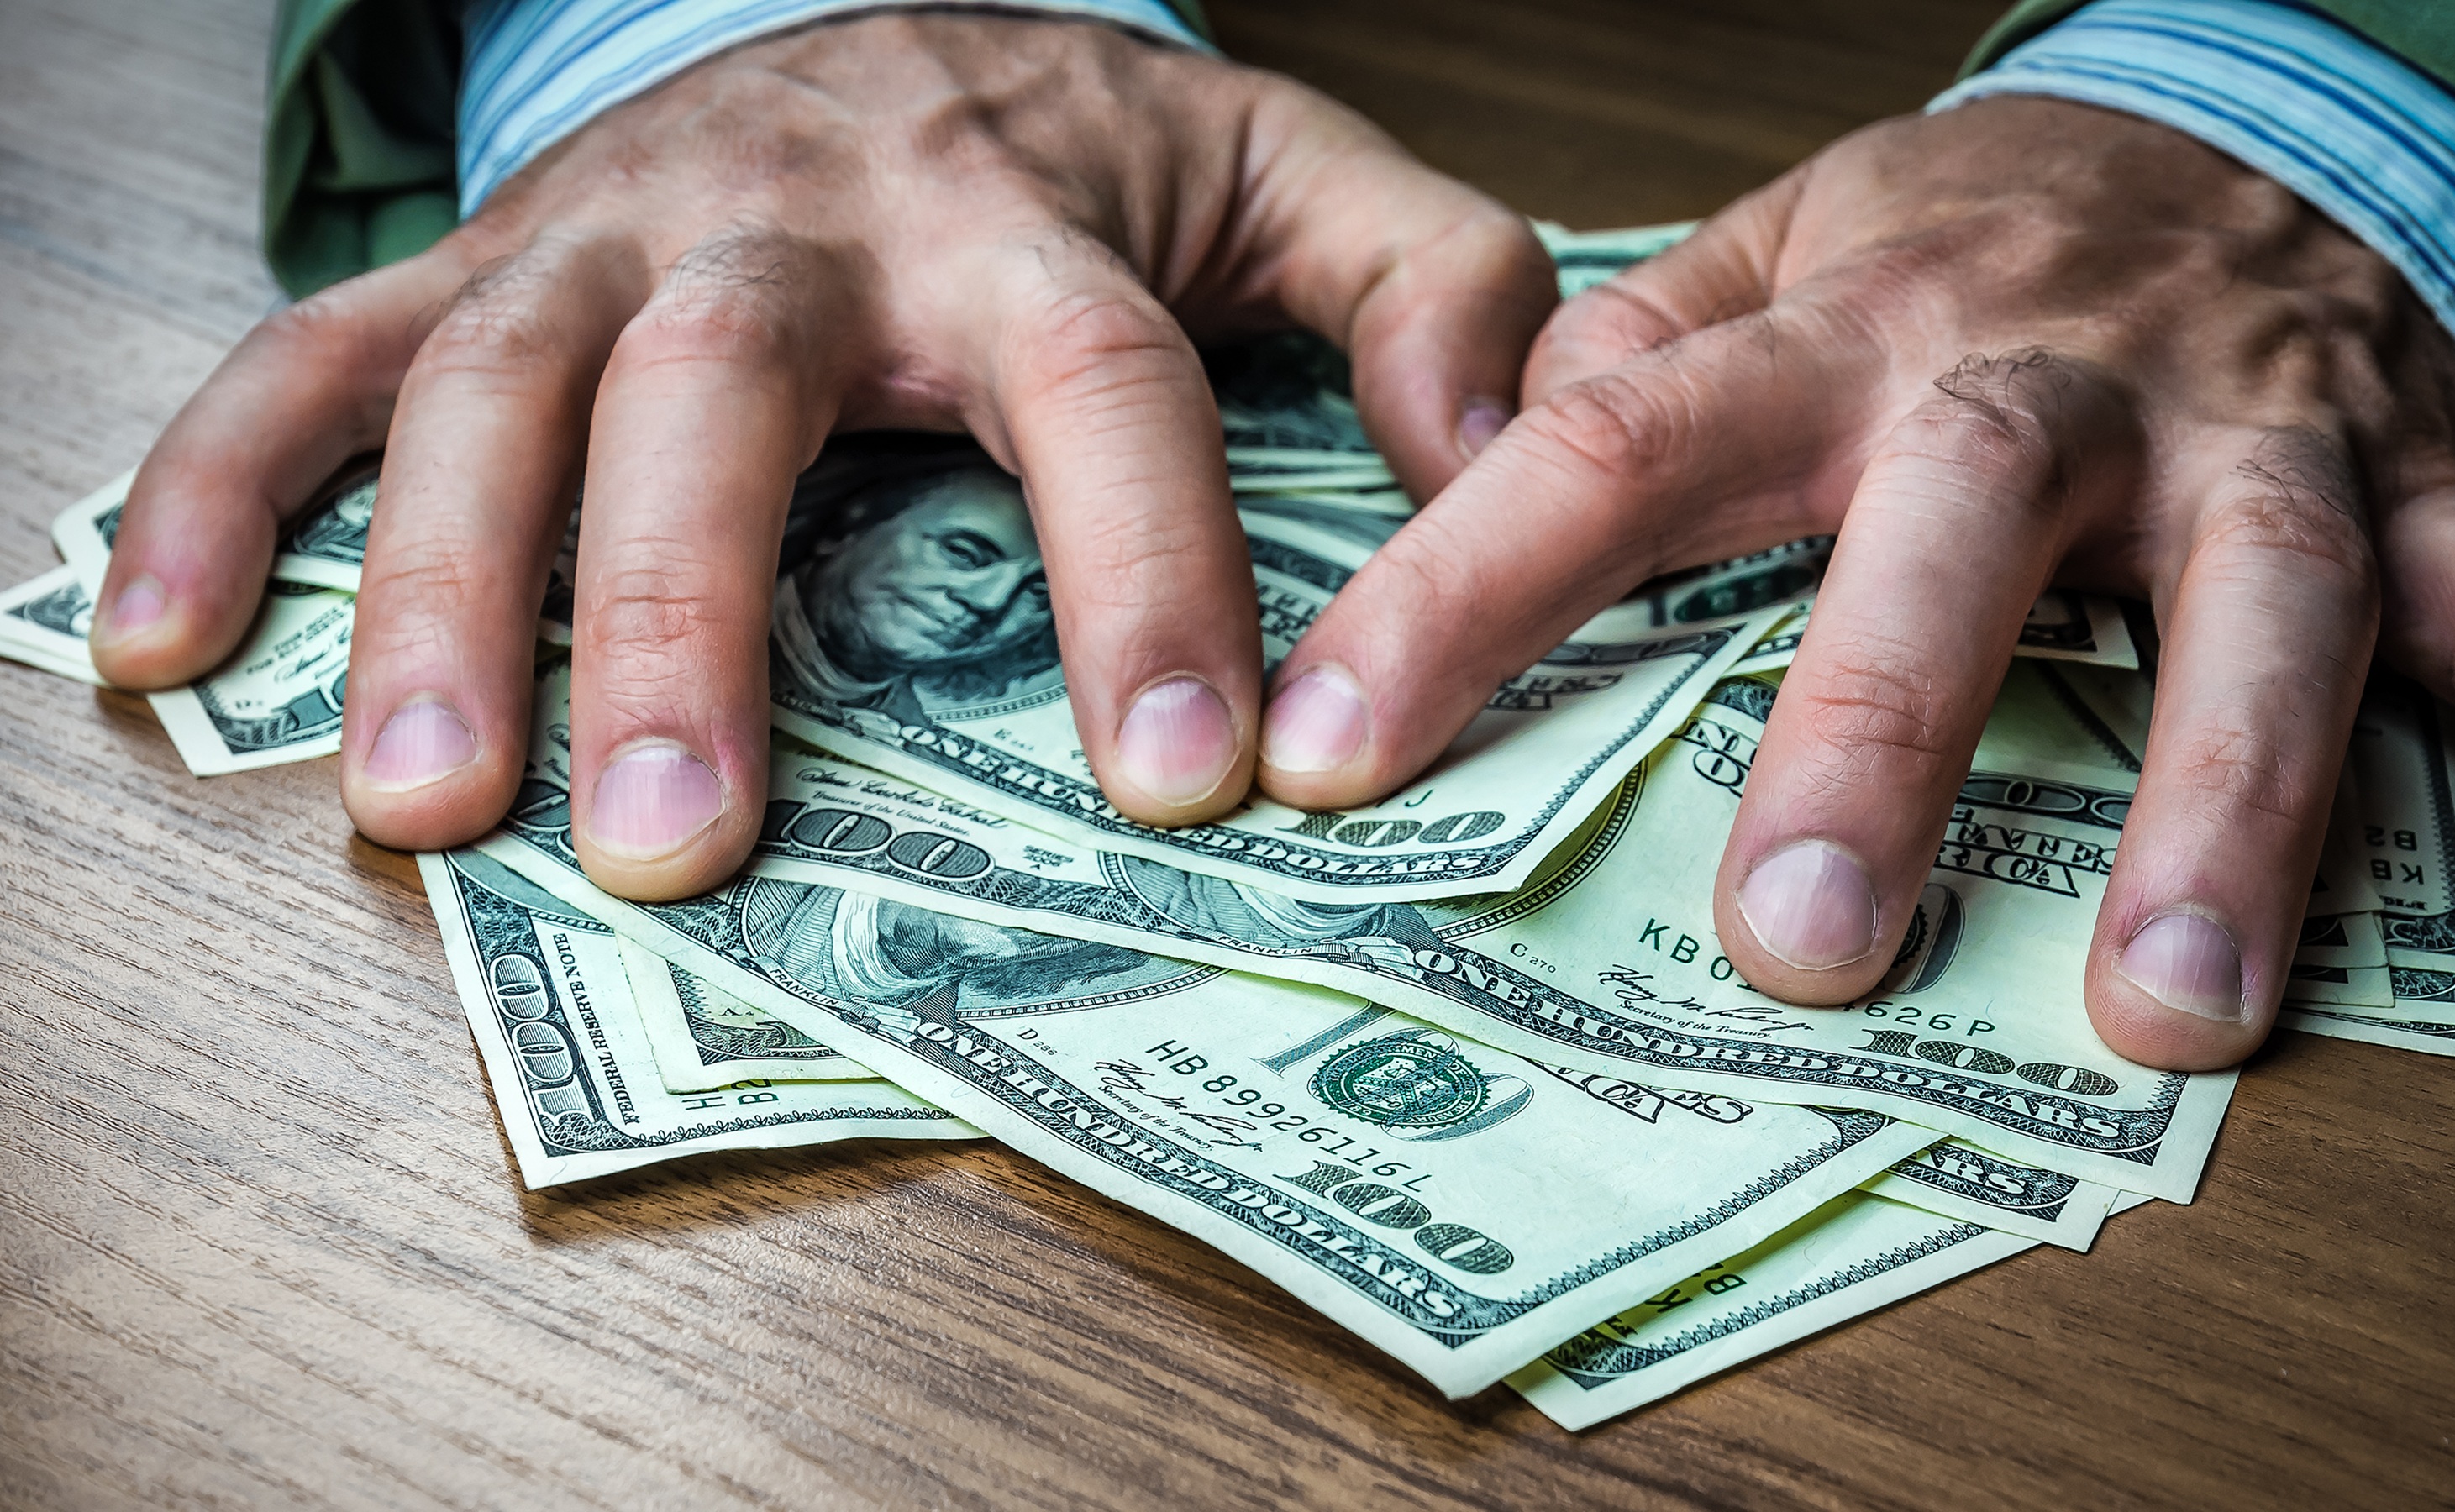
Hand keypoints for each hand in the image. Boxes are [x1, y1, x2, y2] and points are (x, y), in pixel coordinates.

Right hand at [90, 12, 1553, 899]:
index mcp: (1015, 208)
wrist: (881, 9)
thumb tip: (1502, 463)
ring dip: (435, 587)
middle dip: (688, 610)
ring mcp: (609, 232)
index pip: (1096, 387)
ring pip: (490, 382)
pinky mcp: (481, 261)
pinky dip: (219, 483)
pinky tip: (160, 641)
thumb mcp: (1293, 176)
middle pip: (722, 388)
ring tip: (418, 803)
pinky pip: (313, 350)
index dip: (1137, 573)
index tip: (1182, 778)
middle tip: (680, 837)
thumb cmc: (1082, 140)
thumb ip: (1435, 291)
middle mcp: (792, 214)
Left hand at [1258, 96, 2454, 1070]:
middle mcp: (2056, 380)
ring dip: (2227, 808)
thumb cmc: (1990, 242)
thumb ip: (1642, 348)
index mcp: (1852, 329)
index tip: (1328, 755)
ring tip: (2164, 1010)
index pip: (1619, 447)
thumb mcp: (1792, 251)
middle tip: (1795, 947)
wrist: (2262, 116)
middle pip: (1959, 532)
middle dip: (1880, 734)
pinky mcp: (2450, 489)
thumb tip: (1479, 442)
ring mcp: (2269, 435)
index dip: (1462, 594)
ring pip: (2265, 602)